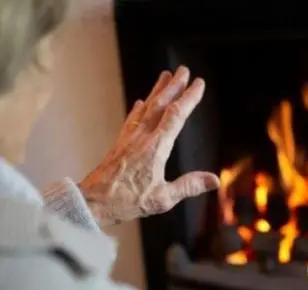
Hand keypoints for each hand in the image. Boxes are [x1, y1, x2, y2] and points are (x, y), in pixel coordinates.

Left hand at [79, 66, 219, 225]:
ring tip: (165, 76)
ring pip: (145, 108)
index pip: (176, 116)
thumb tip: (214, 179)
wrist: (92, 202)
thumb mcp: (162, 199)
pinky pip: (132, 120)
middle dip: (173, 86)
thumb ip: (189, 186)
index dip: (189, 98)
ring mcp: (129, 139)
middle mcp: (142, 137)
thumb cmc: (127, 201)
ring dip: (157, 91)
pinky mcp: (120, 144)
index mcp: (155, 147)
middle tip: (183, 70)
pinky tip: (139, 103)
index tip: (198, 83)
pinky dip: (139, 109)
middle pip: (160, 104)